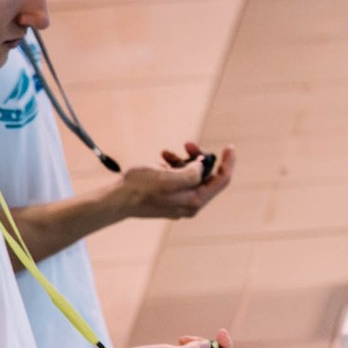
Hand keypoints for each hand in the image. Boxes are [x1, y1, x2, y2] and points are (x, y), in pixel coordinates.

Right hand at [112, 143, 233, 220]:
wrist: (118, 200)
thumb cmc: (141, 188)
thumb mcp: (169, 177)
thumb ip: (192, 172)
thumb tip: (202, 165)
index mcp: (195, 200)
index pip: (222, 180)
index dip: (228, 162)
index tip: (229, 146)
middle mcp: (190, 203)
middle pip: (207, 176)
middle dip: (199, 157)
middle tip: (188, 144)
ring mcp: (180, 200)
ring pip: (192, 174)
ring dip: (183, 159)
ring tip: (166, 153)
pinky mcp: (169, 196)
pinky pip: (178, 177)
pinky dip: (173, 165)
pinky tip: (162, 158)